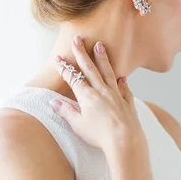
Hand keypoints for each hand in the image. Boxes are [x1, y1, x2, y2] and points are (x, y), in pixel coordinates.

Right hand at [49, 35, 146, 153]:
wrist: (125, 140)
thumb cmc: (100, 135)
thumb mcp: (78, 125)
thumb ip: (66, 112)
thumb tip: (53, 102)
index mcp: (87, 96)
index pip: (73, 78)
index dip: (64, 68)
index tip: (58, 58)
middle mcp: (101, 91)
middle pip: (90, 68)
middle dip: (82, 53)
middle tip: (78, 39)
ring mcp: (116, 95)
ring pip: (107, 72)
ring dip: (102, 58)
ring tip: (100, 45)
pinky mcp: (127, 102)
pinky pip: (124, 88)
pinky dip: (122, 81)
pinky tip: (122, 77)